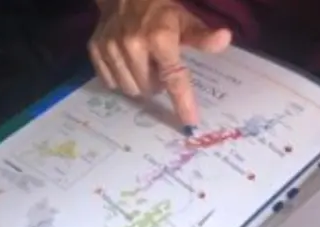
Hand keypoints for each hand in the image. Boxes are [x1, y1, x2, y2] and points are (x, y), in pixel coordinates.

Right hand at [91, 0, 232, 127]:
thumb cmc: (160, 9)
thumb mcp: (184, 20)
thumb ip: (202, 36)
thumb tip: (224, 38)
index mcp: (159, 38)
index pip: (174, 78)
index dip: (183, 102)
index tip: (190, 123)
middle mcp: (133, 45)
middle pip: (148, 89)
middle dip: (155, 84)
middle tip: (158, 68)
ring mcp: (111, 48)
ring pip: (128, 89)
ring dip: (138, 83)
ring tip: (142, 65)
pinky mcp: (95, 50)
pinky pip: (110, 82)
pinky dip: (120, 77)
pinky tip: (125, 62)